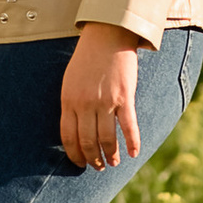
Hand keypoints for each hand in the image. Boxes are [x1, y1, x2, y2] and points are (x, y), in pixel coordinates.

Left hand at [60, 20, 149, 172]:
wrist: (107, 35)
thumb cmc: (87, 58)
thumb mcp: (70, 81)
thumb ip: (71, 105)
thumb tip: (75, 130)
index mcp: (68, 100)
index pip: (68, 137)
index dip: (74, 155)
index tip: (80, 164)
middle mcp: (85, 104)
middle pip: (88, 142)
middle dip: (93, 159)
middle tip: (98, 167)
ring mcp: (105, 101)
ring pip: (107, 139)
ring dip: (111, 155)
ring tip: (114, 163)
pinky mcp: (125, 97)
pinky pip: (129, 127)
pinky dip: (132, 143)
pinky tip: (134, 154)